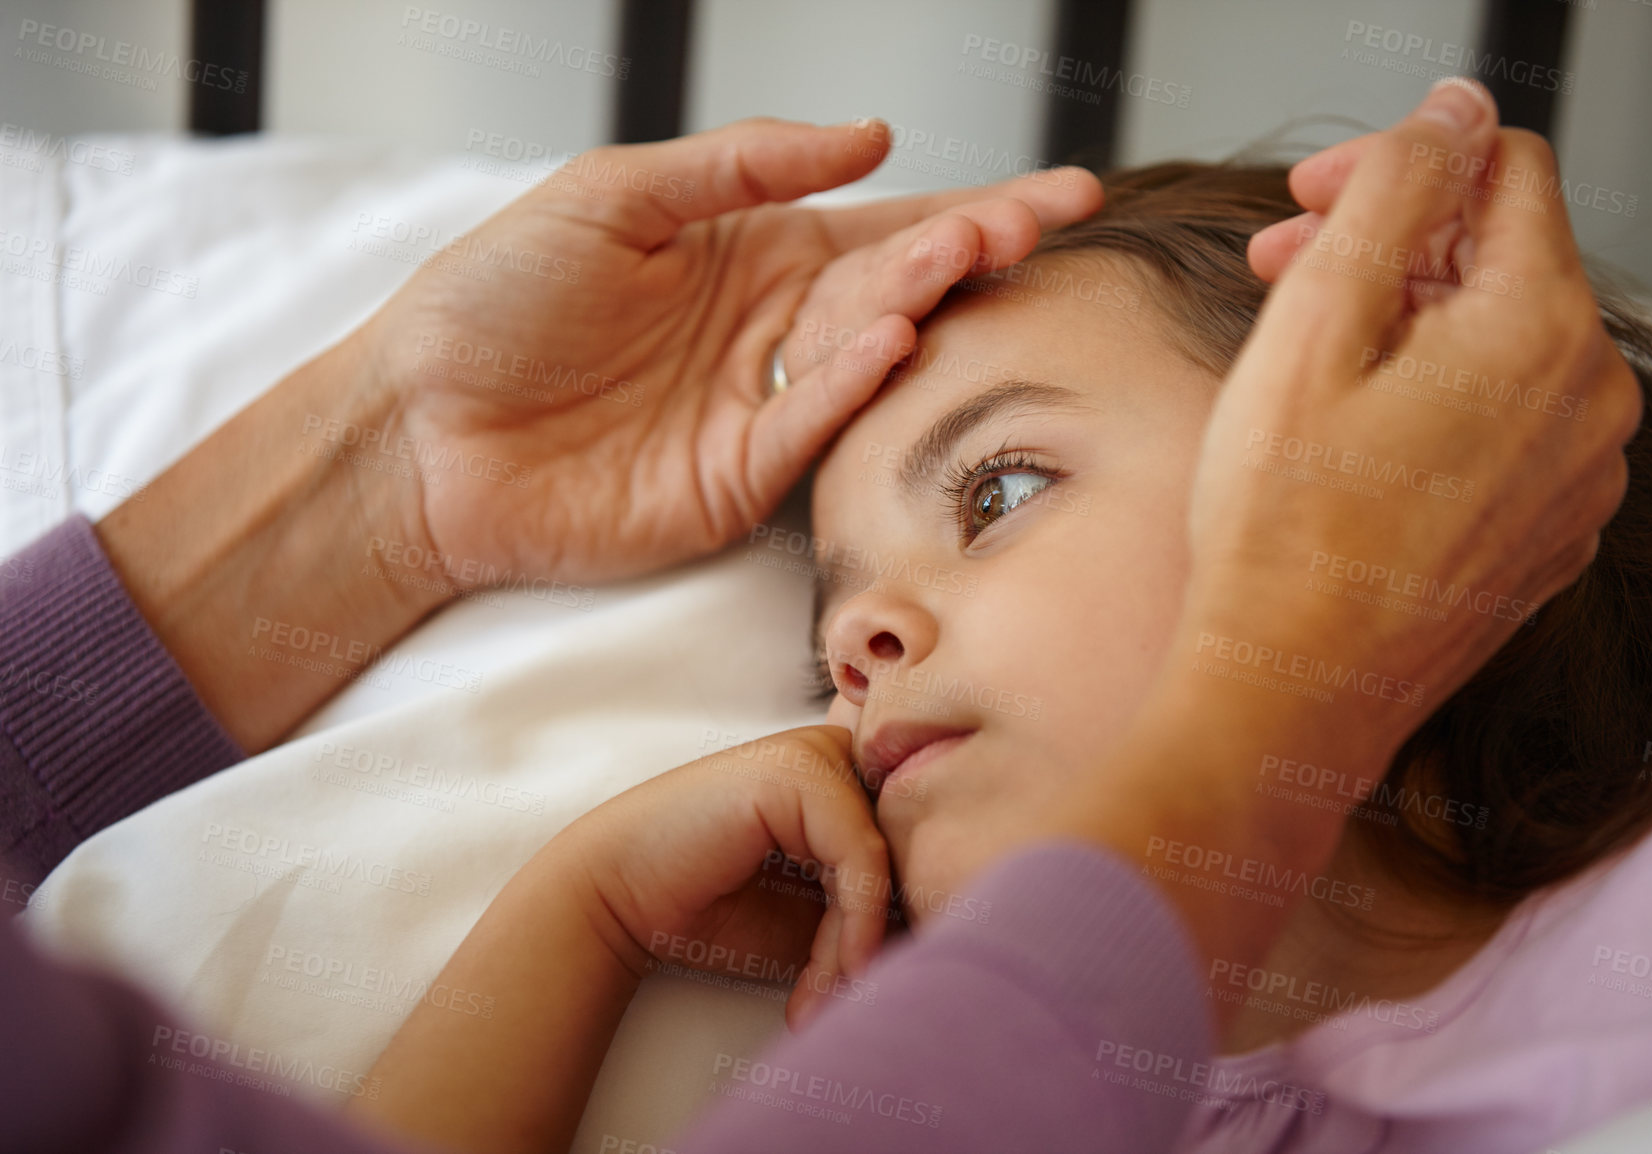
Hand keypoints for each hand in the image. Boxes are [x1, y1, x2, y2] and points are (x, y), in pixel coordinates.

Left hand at [97, 119, 1099, 750]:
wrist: (416, 427)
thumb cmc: (491, 304)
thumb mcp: (611, 194)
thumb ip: (739, 164)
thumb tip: (870, 137)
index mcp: (747, 256)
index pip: (883, 228)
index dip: (972, 209)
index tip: (1057, 193)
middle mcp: (768, 334)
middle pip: (897, 289)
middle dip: (970, 251)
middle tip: (1034, 222)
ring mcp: (757, 413)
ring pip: (865, 355)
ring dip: (921, 302)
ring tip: (970, 251)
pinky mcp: (735, 486)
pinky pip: (810, 430)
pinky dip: (850, 385)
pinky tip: (885, 334)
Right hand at [353, 727, 888, 1153]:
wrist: (619, 897)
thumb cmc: (714, 909)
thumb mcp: (815, 918)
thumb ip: (874, 915)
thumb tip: (950, 936)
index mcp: (847, 779)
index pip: (909, 851)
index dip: (896, 927)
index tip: (863, 993)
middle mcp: (839, 754)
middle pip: (902, 855)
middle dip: (878, 940)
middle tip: (842, 1004)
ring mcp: (820, 753)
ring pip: (886, 862)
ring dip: (859, 946)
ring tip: (821, 1000)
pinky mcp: (801, 769)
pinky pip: (863, 859)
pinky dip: (858, 924)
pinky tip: (837, 971)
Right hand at [875, 81, 1641, 1003]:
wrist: (1293, 692)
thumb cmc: (1283, 535)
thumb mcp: (1314, 326)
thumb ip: (1395, 193)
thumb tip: (1453, 115)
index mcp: (1539, 331)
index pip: (1502, 168)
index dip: (1396, 164)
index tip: (1310, 203)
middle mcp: (1590, 398)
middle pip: (1502, 255)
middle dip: (1390, 244)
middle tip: (1281, 271)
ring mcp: (1579, 473)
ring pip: (1503, 338)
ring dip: (1407, 321)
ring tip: (1307, 362)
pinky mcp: (1550, 528)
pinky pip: (1508, 420)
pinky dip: (1437, 399)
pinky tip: (1354, 435)